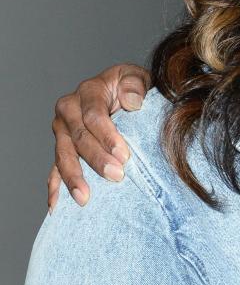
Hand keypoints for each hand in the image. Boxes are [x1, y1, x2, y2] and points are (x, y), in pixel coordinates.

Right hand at [49, 65, 150, 210]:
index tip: (124, 154)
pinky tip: (57, 206)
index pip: (94, 115)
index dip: (108, 135)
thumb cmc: (134, 88)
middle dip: (96, 159)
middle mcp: (69, 110)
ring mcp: (62, 131)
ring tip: (84, 198)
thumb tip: (131, 102)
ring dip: (73, 177)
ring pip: (64, 154)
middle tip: (116, 176)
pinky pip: (54, 168)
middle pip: (78, 137)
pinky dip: (55, 188)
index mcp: (88, 91)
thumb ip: (135, 85)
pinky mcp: (62, 148)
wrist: (124, 94)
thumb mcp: (139, 78)